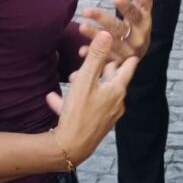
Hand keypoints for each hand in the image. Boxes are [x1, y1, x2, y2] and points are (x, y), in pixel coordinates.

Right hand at [45, 31, 138, 163]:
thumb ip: (96, 57)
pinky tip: (54, 99)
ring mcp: (107, 115)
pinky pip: (86, 108)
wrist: (70, 149)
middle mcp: (117, 102)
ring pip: (98, 93)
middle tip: (86, 58)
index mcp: (117, 90)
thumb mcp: (86, 80)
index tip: (117, 42)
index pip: (128, 65)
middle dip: (98, 67)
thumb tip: (107, 34)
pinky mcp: (96, 125)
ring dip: (85, 84)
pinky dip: (74, 101)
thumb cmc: (78, 113)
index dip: (122, 52)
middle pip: (111, 78)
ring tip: (70, 78)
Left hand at [79, 0, 173, 62]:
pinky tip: (82, 50)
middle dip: (103, 19)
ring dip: (94, 35)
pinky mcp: (114, 60)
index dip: (127, 7)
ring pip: (108, 42)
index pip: (135, 14)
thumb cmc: (139, 24)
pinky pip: (102, 58)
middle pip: (118, 28)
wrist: (139, 50)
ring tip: (81, 27)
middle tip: (86, 10)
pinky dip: (91, 54)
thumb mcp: (144, 9)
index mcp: (142, 24)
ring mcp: (124, 51)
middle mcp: (134, 39)